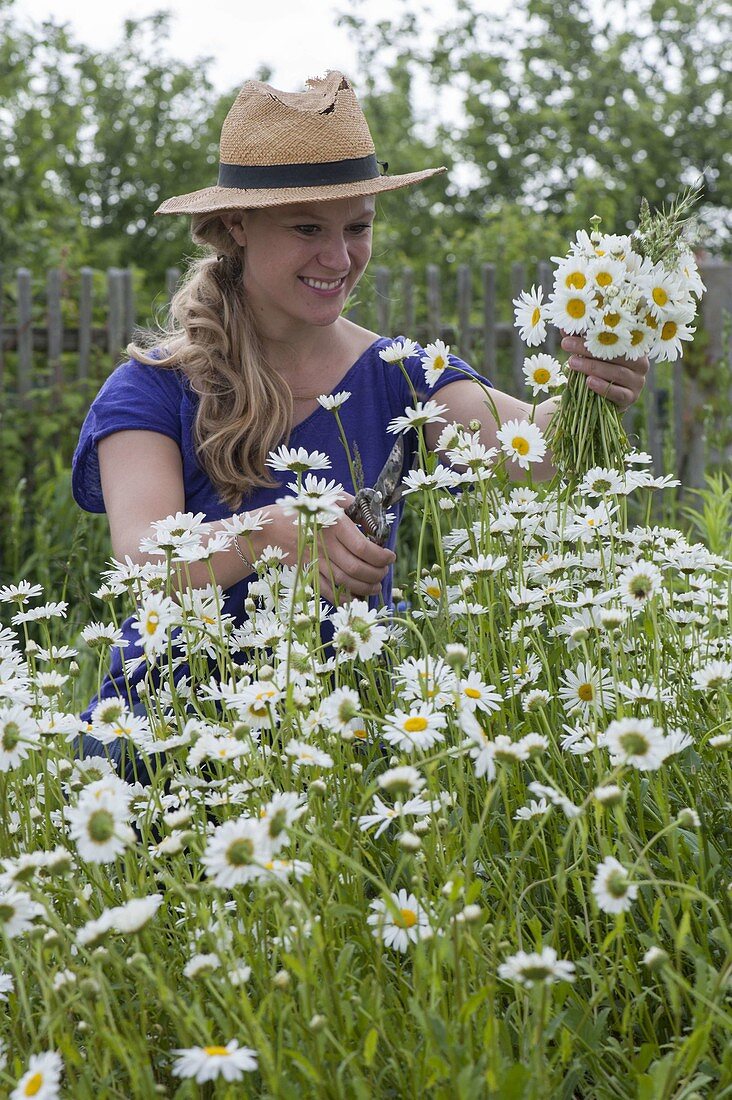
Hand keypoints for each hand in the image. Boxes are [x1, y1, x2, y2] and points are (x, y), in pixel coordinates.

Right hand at [268, 495, 395, 605]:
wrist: (272, 527)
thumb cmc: (308, 509)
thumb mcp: (333, 499)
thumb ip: (357, 508)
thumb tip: (376, 526)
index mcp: (335, 524)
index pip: (364, 548)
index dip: (381, 557)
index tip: (390, 557)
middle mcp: (326, 545)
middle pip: (356, 568)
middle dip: (376, 574)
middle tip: (384, 571)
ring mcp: (316, 561)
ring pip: (345, 582)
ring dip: (365, 587)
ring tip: (376, 585)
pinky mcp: (308, 572)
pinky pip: (328, 590)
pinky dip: (344, 597)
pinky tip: (356, 596)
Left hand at [561, 335, 648, 412]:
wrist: (602, 400)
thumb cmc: (597, 371)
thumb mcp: (589, 354)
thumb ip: (581, 340)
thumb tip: (564, 327)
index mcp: (633, 346)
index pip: (616, 336)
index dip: (596, 331)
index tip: (575, 328)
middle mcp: (640, 363)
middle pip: (616, 353)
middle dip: (589, 348)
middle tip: (567, 344)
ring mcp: (637, 381)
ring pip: (617, 372)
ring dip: (593, 367)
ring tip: (573, 363)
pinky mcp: (631, 398)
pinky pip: (618, 392)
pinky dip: (603, 387)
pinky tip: (589, 382)